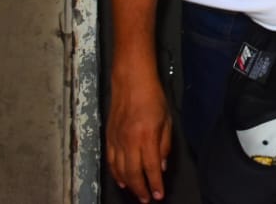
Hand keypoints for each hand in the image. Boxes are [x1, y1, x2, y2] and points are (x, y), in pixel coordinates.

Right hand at [106, 56, 172, 201]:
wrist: (131, 82)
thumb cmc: (153, 97)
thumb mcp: (167, 120)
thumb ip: (164, 145)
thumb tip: (161, 166)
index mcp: (146, 136)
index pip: (151, 167)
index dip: (155, 184)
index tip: (159, 195)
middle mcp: (129, 141)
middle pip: (133, 174)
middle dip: (141, 190)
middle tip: (147, 199)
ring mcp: (116, 140)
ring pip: (120, 170)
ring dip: (129, 185)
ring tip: (137, 193)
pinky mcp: (109, 138)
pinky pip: (110, 161)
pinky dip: (115, 174)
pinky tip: (121, 180)